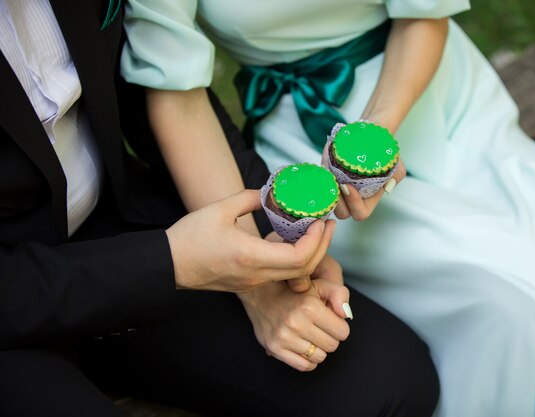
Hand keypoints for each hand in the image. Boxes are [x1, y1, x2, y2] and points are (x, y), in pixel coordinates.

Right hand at [166, 189, 334, 291]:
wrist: (168, 266)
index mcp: (251, 257)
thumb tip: (269, 193)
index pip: (299, 257)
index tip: (321, 221)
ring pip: (294, 275)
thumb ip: (249, 198)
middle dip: (322, 247)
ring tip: (316, 231)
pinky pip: (280, 275)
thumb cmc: (190, 238)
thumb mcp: (219, 209)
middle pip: (303, 269)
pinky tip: (294, 241)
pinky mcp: (249, 284)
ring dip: (310, 254)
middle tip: (328, 225)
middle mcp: (256, 275)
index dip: (317, 240)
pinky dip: (295, 260)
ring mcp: (253, 283)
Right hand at [239, 279, 351, 371]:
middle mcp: (296, 323)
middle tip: (319, 328)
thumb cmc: (297, 293)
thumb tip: (347, 315)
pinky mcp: (275, 348)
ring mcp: (284, 337)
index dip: (339, 327)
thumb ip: (339, 294)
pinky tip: (304, 347)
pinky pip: (304, 366)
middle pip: (332, 346)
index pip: (342, 332)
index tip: (330, 321)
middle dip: (330, 337)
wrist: (264, 297)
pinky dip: (308, 360)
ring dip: (319, 349)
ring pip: (319, 357)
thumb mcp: (320, 285)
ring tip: (310, 336)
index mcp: (310, 307)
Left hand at [322, 142, 406, 220]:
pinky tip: (323, 170)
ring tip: (331, 177)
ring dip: (328, 193)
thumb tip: (386, 187)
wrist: (371, 136)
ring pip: (328, 202)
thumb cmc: (384, 154)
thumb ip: (396, 177)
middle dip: (339, 201)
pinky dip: (319, 181)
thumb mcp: (396, 166)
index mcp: (367, 200)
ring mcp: (337, 188)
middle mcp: (351, 197)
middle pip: (341, 212)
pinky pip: (318, 186)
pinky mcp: (327, 176)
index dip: (354, 204)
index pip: (360, 213)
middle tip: (340, 183)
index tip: (350, 185)